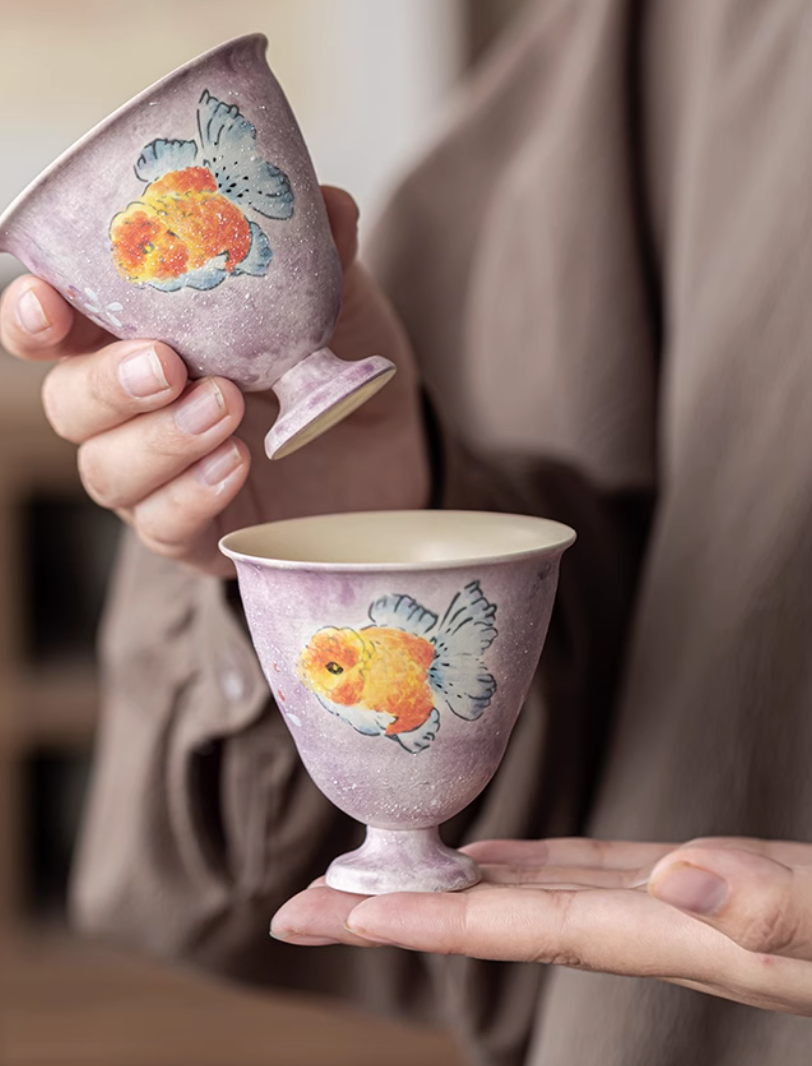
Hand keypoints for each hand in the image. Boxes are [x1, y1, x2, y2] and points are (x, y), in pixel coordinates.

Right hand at [0, 188, 427, 574]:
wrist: (393, 450)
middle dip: (106, 383)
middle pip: (69, 403)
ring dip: (158, 440)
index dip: (34, 317)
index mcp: (145, 337)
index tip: (48, 303)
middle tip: (167, 364)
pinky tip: (235, 465)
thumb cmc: (340, 367)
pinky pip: (163, 527)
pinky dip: (190, 497)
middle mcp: (137, 410)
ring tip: (226, 409)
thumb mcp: (340, 305)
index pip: (57, 329)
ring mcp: (163, 476)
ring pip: (106, 470)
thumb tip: (329, 205)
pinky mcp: (200, 532)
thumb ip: (321, 260)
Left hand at [271, 836, 811, 1014]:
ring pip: (535, 898)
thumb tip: (680, 873)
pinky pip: (589, 877)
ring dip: (451, 888)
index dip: (428, 919)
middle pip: (500, 923)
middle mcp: (657, 930)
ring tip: (376, 877)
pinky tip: (499, 859)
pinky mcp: (696, 887)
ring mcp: (671, 911)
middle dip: (399, 915)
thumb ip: (772, 905)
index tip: (340, 912)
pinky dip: (533, 865)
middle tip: (302, 908)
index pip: (526, 930)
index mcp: (680, 937)